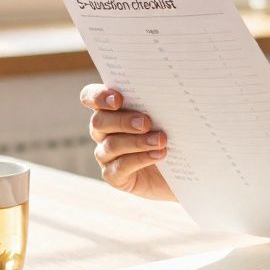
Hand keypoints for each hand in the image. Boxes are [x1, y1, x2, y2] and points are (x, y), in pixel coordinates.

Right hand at [80, 84, 175, 200]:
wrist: (180, 169)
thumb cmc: (171, 134)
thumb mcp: (165, 116)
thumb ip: (157, 103)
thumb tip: (166, 93)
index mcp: (109, 109)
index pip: (90, 97)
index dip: (98, 96)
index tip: (118, 99)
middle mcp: (103, 131)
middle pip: (99, 121)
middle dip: (123, 121)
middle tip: (146, 122)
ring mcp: (106, 155)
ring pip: (111, 145)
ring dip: (137, 141)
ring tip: (161, 140)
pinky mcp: (114, 176)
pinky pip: (120, 167)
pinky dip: (140, 159)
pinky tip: (158, 155)